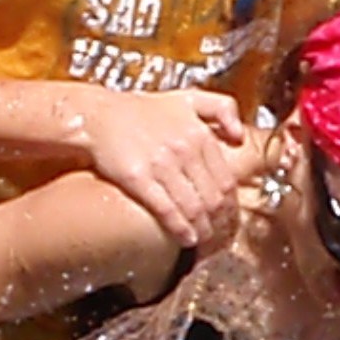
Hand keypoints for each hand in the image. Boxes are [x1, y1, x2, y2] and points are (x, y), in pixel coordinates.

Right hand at [80, 87, 244, 248]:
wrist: (99, 114)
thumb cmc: (142, 110)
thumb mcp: (188, 98)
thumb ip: (222, 108)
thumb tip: (240, 136)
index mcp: (200, 133)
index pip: (227, 180)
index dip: (231, 206)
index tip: (229, 219)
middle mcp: (185, 148)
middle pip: (213, 198)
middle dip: (218, 223)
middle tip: (218, 236)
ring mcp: (162, 164)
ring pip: (193, 207)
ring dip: (202, 230)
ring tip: (202, 241)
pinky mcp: (138, 178)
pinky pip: (167, 209)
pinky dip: (180, 228)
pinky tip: (186, 239)